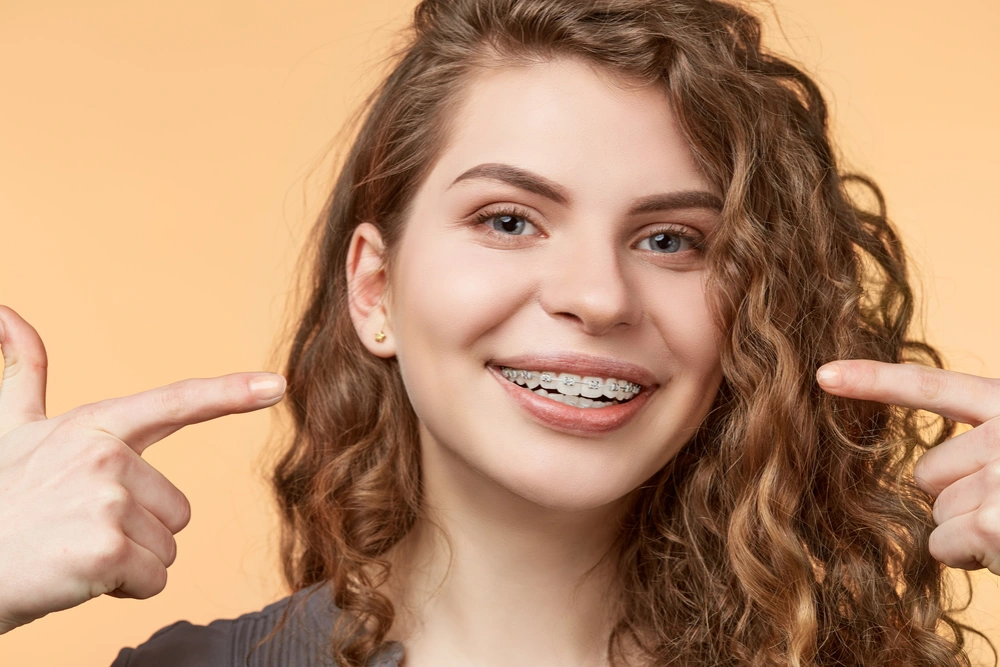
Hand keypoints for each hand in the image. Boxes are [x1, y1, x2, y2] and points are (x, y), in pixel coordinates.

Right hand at [0, 305, 285, 633]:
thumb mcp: (11, 433)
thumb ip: (24, 375)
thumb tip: (6, 312)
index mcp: (94, 426)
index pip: (175, 402)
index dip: (231, 392)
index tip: (277, 384)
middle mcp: (107, 456)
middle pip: (178, 508)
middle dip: (139, 531)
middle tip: (80, 529)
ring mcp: (109, 500)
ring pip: (169, 546)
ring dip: (130, 562)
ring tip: (75, 549)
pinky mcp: (108, 549)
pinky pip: (155, 579)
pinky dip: (124, 591)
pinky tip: (78, 575)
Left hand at [817, 358, 999, 572]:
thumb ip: (987, 447)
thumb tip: (929, 473)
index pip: (933, 388)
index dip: (872, 380)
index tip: (821, 375)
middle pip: (927, 470)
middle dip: (957, 497)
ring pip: (934, 510)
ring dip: (967, 531)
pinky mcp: (997, 522)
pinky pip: (942, 544)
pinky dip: (969, 558)